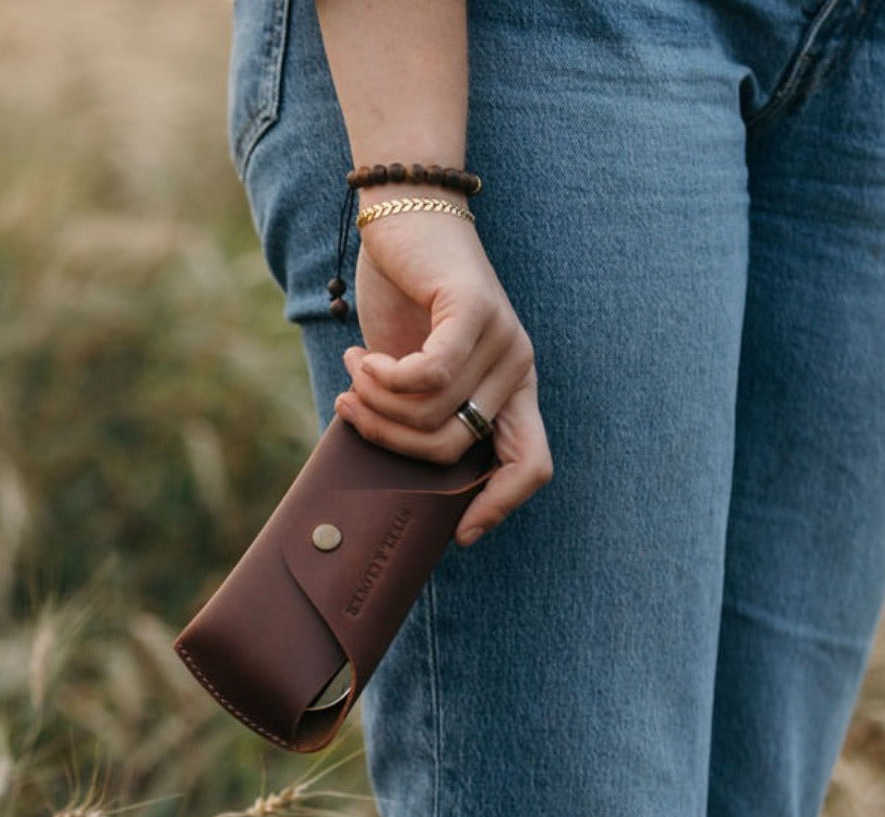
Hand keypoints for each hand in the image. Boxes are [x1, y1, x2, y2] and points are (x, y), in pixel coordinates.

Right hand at [334, 201, 551, 545]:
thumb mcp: (411, 373)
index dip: (501, 506)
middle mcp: (517, 368)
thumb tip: (385, 474)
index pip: (532, 465)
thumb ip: (415, 417)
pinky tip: (364, 358)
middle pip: (454, 450)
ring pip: (433, 415)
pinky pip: (430, 377)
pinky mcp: (475, 310)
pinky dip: (385, 379)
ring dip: (376, 403)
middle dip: (391, 441)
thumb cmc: (403, 300)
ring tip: (355, 375)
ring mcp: (503, 338)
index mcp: (511, 391)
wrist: (403, 215)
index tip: (462, 533)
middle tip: (352, 408)